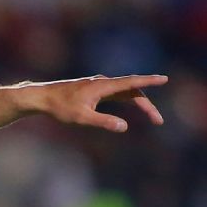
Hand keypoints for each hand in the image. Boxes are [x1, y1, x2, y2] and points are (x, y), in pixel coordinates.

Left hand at [23, 74, 167, 131]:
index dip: (149, 81)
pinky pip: (117, 93)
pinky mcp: (94, 90)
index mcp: (102, 86)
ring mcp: (99, 85)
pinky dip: (129, 99)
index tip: (164, 79)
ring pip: (125, 92)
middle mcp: (103, 82)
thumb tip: (124, 126)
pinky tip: (134, 104)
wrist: (42, 98)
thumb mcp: (82, 118)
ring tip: (152, 116)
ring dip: (139, 103)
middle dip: (147, 105)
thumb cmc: (60, 108)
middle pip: (132, 91)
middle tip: (159, 120)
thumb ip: (104, 122)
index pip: (131, 83)